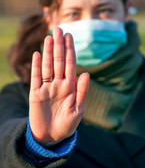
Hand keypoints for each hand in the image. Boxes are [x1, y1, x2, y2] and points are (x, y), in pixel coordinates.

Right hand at [29, 27, 88, 143]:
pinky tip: (38, 54)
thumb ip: (82, 92)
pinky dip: (36, 65)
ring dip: (48, 51)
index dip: (70, 50)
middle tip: (59, 29)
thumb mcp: (78, 110)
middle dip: (59, 45)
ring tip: (49, 37)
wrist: (52, 137)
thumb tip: (86, 74)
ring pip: (47, 65)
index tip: (70, 36)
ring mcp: (47, 87)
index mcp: (70, 86)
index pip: (70, 64)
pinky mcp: (35, 93)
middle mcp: (59, 83)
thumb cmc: (67, 125)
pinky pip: (36, 77)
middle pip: (59, 60)